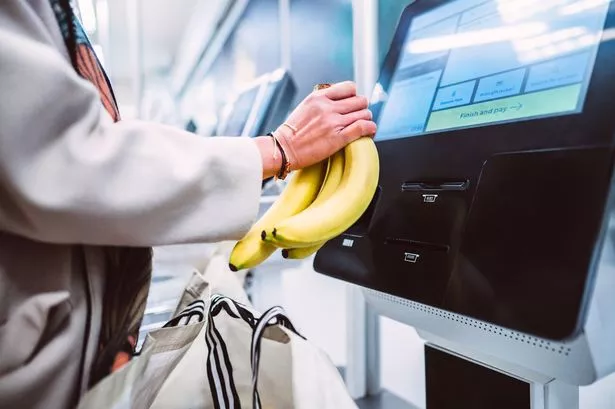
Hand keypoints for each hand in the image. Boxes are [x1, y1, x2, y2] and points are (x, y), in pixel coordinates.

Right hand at [256, 81, 376, 177]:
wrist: (282, 150)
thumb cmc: (291, 133)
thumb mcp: (305, 107)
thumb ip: (322, 101)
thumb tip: (340, 101)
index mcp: (318, 97)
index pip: (349, 87)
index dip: (354, 96)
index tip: (352, 104)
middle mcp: (327, 107)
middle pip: (360, 100)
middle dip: (362, 108)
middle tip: (358, 117)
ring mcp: (333, 122)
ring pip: (364, 113)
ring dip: (366, 119)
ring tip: (363, 126)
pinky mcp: (338, 138)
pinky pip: (363, 127)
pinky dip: (371, 128)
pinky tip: (369, 132)